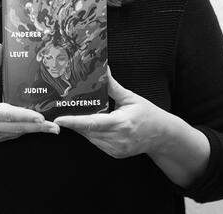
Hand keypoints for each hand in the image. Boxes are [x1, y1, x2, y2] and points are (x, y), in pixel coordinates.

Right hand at [0, 42, 58, 142]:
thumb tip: (0, 45)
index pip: (7, 113)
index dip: (24, 115)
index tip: (40, 117)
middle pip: (16, 128)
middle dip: (38, 128)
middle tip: (55, 127)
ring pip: (17, 133)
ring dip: (35, 131)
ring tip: (53, 128)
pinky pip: (14, 135)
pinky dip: (27, 130)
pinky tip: (40, 127)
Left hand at [54, 67, 170, 158]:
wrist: (163, 136)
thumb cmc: (148, 114)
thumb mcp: (130, 97)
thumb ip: (113, 86)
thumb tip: (103, 69)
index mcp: (121, 123)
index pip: (92, 123)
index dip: (73, 122)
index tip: (59, 119)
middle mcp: (118, 139)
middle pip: (87, 130)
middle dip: (73, 121)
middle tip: (60, 110)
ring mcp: (116, 148)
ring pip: (90, 137)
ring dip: (80, 127)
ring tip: (71, 115)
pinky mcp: (115, 153)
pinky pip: (96, 142)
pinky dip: (90, 133)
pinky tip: (87, 123)